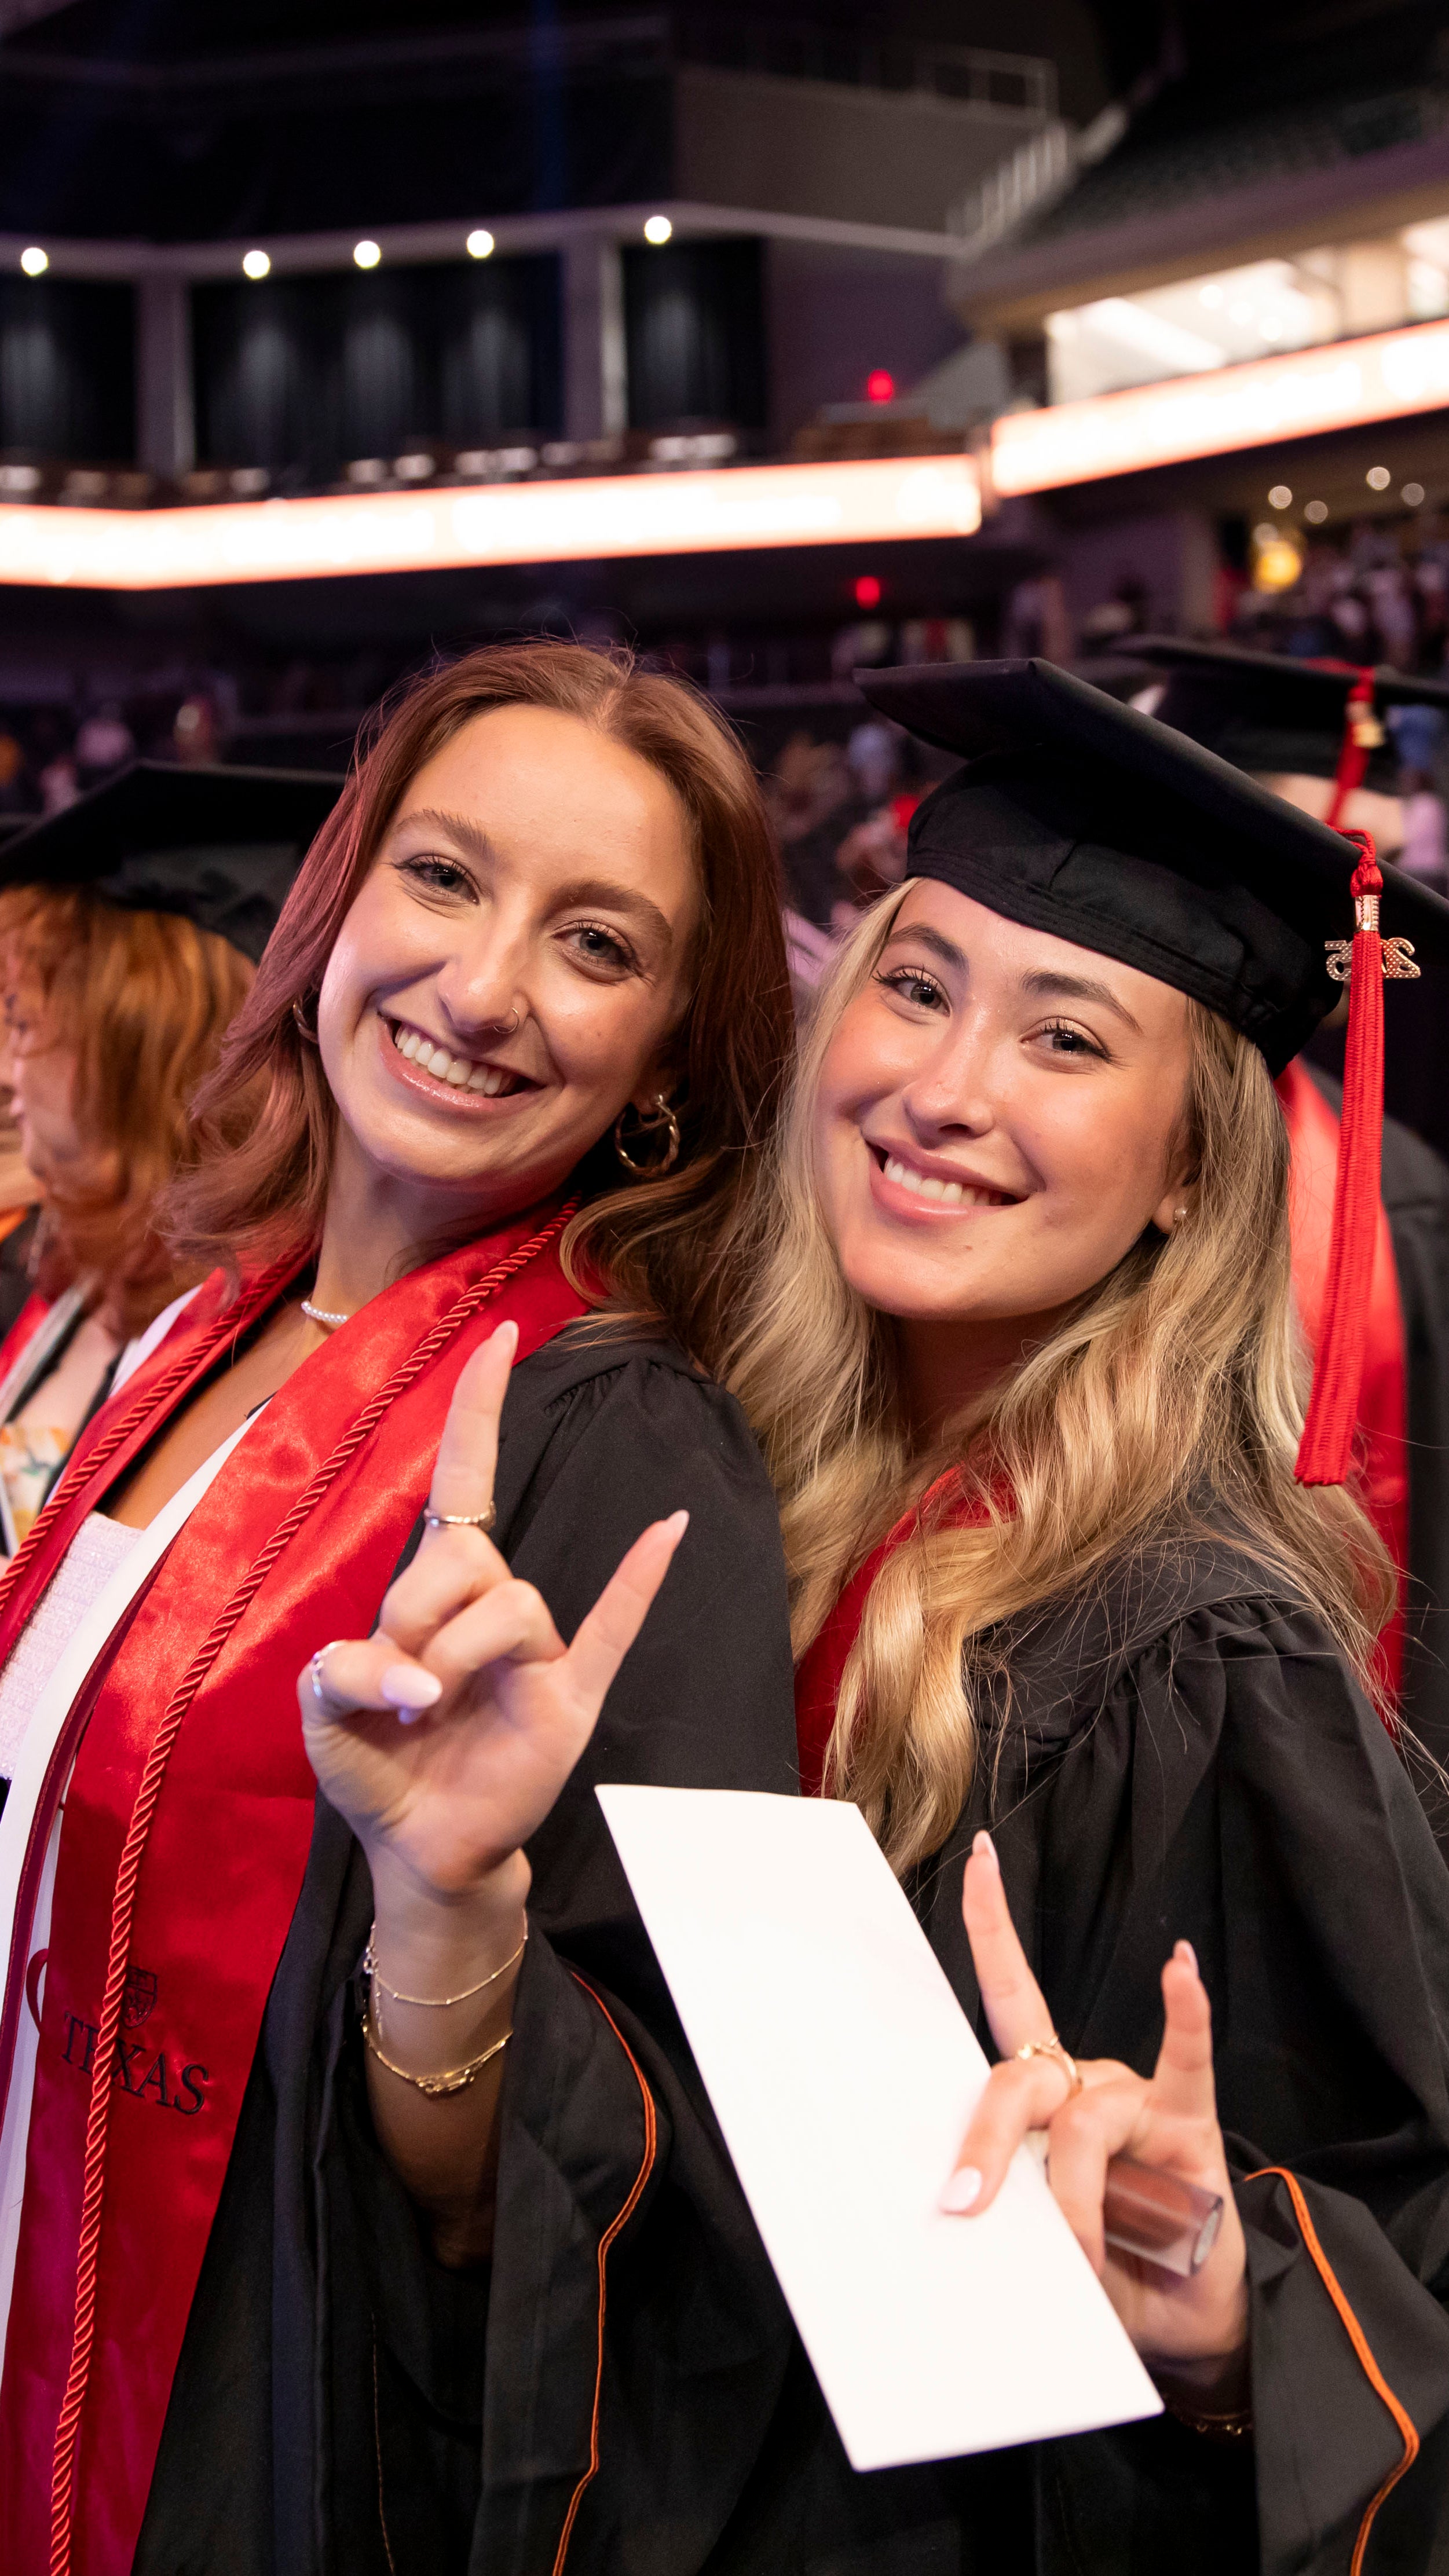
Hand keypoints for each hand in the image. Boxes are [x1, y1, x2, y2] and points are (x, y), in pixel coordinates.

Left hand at [296, 1319, 687, 1906]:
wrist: (420, 1852)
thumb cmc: (378, 1768)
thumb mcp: (324, 1716)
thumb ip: (343, 1674)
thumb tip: (423, 1679)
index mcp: (437, 1590)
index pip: (465, 1481)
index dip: (479, 1410)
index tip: (501, 1337)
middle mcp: (495, 1605)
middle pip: (466, 1556)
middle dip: (414, 1615)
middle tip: (396, 1687)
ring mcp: (540, 1652)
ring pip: (510, 1607)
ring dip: (453, 1656)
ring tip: (429, 1713)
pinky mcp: (570, 1700)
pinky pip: (613, 1628)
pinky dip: (641, 1579)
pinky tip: (668, 1529)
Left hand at [942, 1830, 1247, 2379]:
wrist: (1187, 2319)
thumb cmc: (1109, 2268)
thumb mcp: (1047, 2245)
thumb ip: (1019, 2219)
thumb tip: (973, 2219)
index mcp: (1047, 2097)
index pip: (1010, 1995)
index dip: (991, 1929)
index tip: (977, 1858)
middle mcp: (1090, 2080)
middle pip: (1021, 2081)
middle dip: (987, 2142)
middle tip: (965, 2205)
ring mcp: (1140, 2099)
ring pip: (1082, 2123)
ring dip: (1076, 2198)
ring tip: (1085, 2259)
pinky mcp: (1192, 2124)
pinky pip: (1186, 2060)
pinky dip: (1183, 2015)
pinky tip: (1178, 1972)